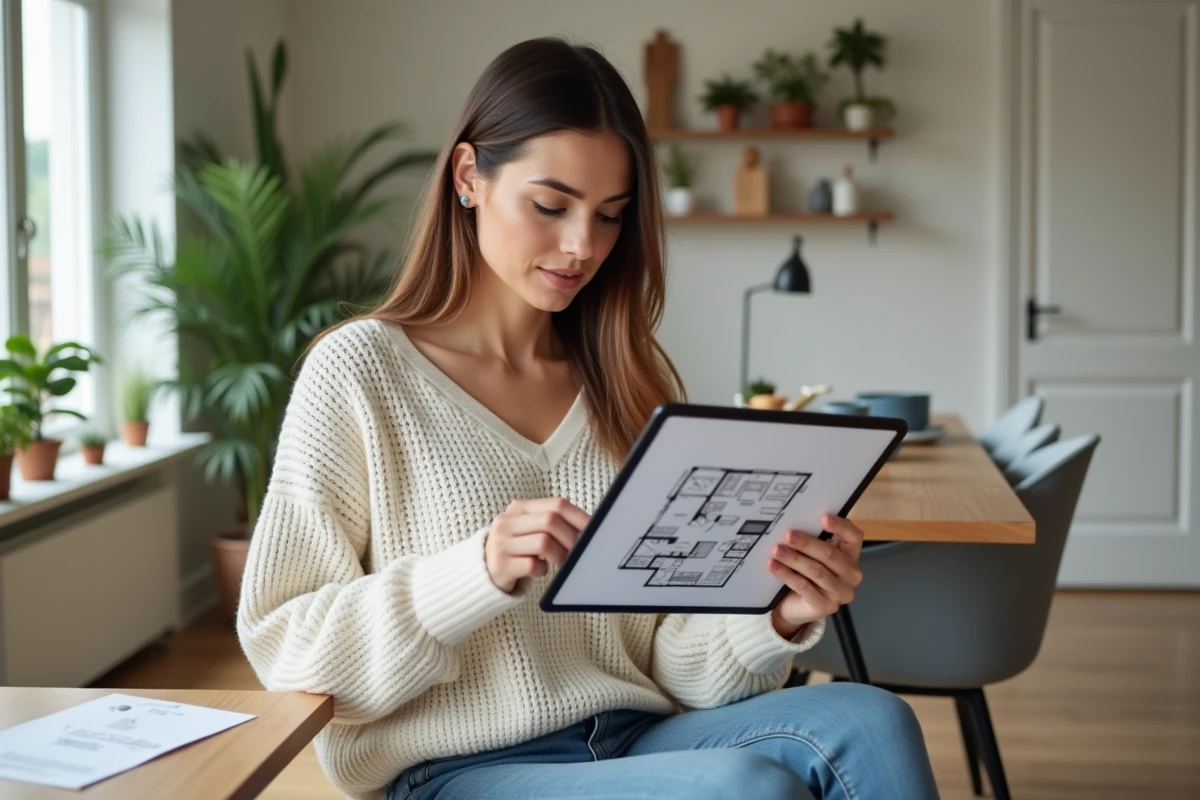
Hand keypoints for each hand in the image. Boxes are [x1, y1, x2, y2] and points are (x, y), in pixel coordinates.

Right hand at [484, 498, 589, 592]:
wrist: (483, 570)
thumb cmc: (517, 549)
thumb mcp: (530, 529)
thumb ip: (553, 523)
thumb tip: (590, 527)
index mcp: (518, 508)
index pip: (556, 505)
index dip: (579, 518)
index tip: (594, 531)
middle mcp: (506, 522)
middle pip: (550, 521)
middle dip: (571, 538)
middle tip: (578, 551)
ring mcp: (500, 543)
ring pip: (543, 542)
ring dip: (560, 555)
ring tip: (560, 562)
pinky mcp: (500, 565)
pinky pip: (531, 565)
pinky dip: (542, 569)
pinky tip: (540, 569)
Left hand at [768, 514, 864, 638]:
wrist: (794, 606)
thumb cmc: (805, 574)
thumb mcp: (811, 555)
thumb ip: (813, 540)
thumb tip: (795, 521)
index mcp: (851, 556)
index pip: (854, 537)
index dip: (841, 526)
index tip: (823, 518)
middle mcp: (851, 575)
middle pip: (830, 555)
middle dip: (807, 543)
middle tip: (788, 535)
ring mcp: (840, 593)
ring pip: (816, 571)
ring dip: (794, 558)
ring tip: (777, 550)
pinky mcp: (825, 607)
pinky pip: (804, 587)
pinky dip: (787, 575)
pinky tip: (774, 565)